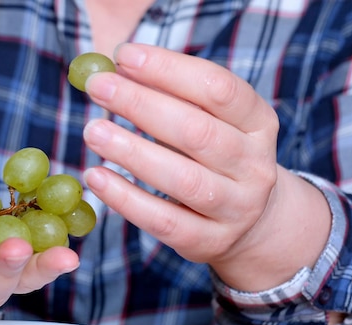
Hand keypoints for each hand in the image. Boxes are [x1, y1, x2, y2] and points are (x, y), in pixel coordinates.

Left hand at [82, 43, 329, 290]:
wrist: (250, 222)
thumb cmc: (214, 157)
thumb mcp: (209, 122)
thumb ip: (172, 97)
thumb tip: (115, 72)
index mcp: (258, 122)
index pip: (218, 88)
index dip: (169, 70)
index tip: (124, 56)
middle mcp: (254, 165)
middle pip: (197, 131)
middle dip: (141, 105)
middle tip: (98, 88)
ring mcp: (235, 207)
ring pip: (182, 178)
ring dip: (132, 152)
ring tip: (92, 132)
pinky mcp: (208, 241)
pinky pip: (163, 220)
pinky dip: (125, 199)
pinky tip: (95, 176)